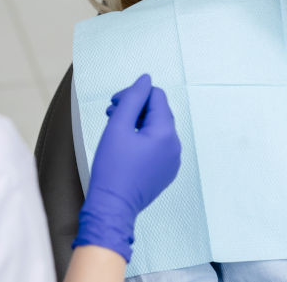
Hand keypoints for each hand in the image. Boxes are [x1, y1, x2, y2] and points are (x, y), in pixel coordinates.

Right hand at [72, 74, 180, 261]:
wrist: (112, 207)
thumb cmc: (112, 168)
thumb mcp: (118, 126)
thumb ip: (133, 98)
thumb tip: (146, 79)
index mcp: (166, 133)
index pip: (156, 96)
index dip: (134, 94)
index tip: (114, 103)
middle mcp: (175, 146)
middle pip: (158, 112)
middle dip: (135, 108)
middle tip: (111, 113)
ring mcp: (173, 161)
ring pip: (157, 129)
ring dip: (138, 122)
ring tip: (116, 128)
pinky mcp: (166, 172)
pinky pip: (158, 146)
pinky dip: (143, 139)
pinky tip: (125, 145)